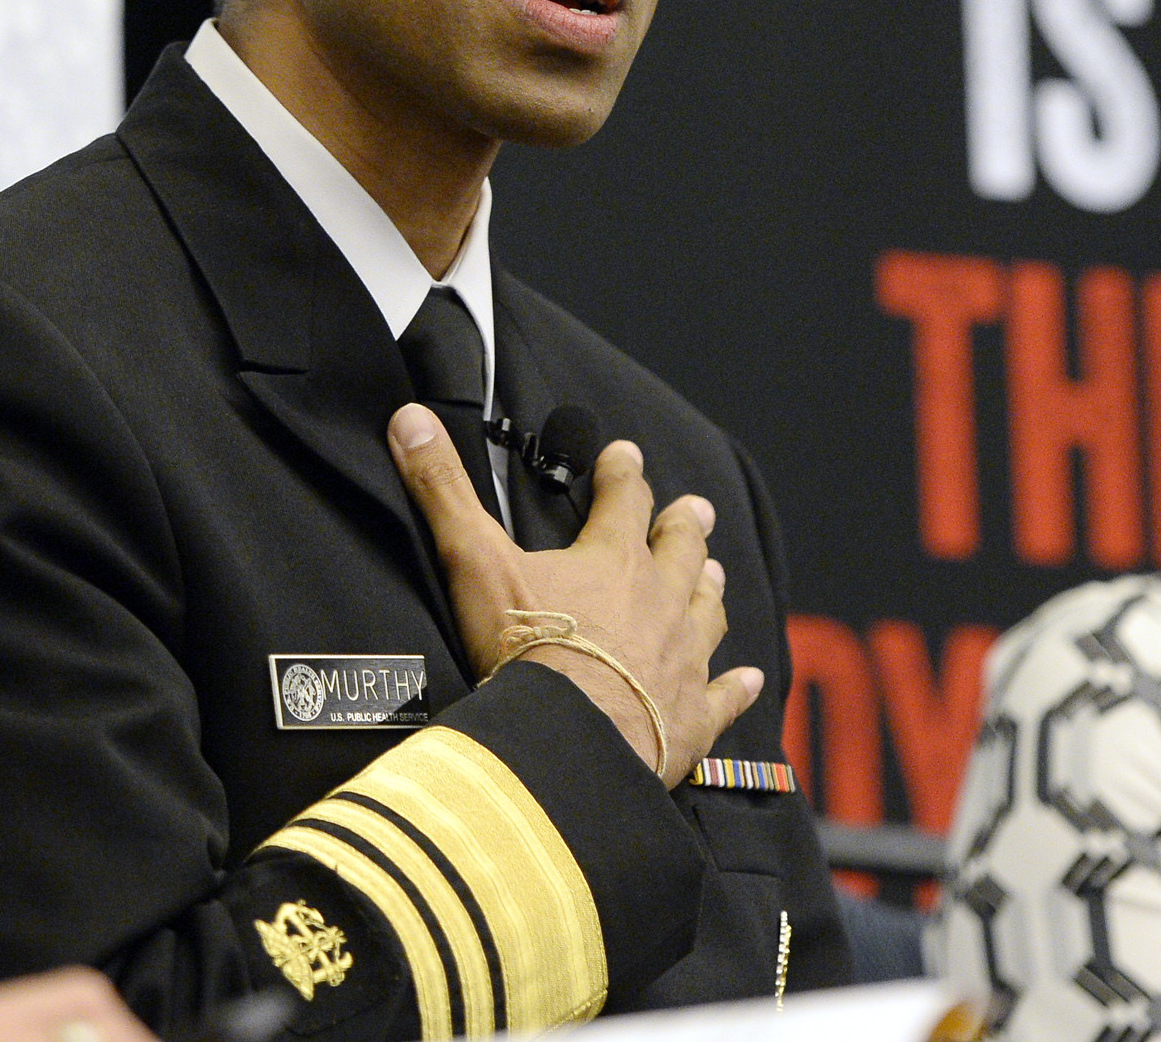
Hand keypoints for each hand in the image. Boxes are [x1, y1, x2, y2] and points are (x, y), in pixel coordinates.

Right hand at [388, 403, 762, 785]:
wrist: (567, 740)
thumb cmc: (523, 648)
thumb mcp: (473, 561)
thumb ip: (443, 491)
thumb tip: (409, 420)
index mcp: (613, 559)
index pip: (624, 499)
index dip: (623, 473)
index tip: (625, 454)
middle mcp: (660, 601)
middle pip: (681, 551)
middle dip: (684, 526)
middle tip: (697, 508)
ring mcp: (683, 659)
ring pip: (707, 612)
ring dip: (709, 590)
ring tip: (715, 573)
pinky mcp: (693, 717)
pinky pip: (725, 696)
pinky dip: (738, 686)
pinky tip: (751, 677)